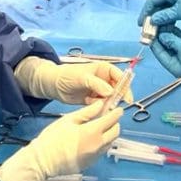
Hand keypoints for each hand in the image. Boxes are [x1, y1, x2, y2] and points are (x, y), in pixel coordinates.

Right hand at [0, 103, 122, 180]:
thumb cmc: (53, 138)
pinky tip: (92, 140)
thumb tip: (100, 105)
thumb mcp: (69, 120)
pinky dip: (102, 144)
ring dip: (109, 134)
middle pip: (115, 132)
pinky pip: (102, 151)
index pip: (112, 120)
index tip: (117, 109)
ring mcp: (96, 156)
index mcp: (93, 131)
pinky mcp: (91, 163)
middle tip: (108, 119)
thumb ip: (87, 112)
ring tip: (99, 129)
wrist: (43, 161)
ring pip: (110, 143)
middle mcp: (98, 145)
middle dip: (115, 124)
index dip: (116, 113)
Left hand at [14, 57, 132, 104]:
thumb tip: (111, 92)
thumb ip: (97, 84)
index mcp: (104, 69)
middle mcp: (104, 79)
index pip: (120, 76)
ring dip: (110, 103)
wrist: (54, 85)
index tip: (126, 96)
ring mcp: (99, 89)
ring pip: (111, 98)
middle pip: (118, 88)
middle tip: (117, 105)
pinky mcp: (94, 99)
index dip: (125, 85)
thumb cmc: (68, 75)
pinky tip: (99, 110)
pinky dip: (102, 108)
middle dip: (118, 96)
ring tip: (107, 109)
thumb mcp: (83, 78)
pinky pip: (102, 104)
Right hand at [139, 0, 180, 26]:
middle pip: (158, 3)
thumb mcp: (180, 13)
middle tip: (148, 28)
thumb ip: (164, 16)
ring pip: (166, 7)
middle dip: (153, 16)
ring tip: (157, 29)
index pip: (152, 0)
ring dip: (161, 18)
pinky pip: (174, 9)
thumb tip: (152, 20)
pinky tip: (168, 26)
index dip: (145, 12)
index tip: (141, 24)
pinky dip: (170, 17)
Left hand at [150, 26, 180, 92]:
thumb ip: (173, 41)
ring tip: (163, 21)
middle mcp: (177, 63)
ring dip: (168, 34)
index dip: (153, 41)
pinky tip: (172, 25)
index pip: (159, 52)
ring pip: (173, 44)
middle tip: (155, 23)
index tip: (148, 30)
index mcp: (173, 66)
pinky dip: (177, 34)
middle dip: (160, 36)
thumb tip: (162, 35)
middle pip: (165, 48)